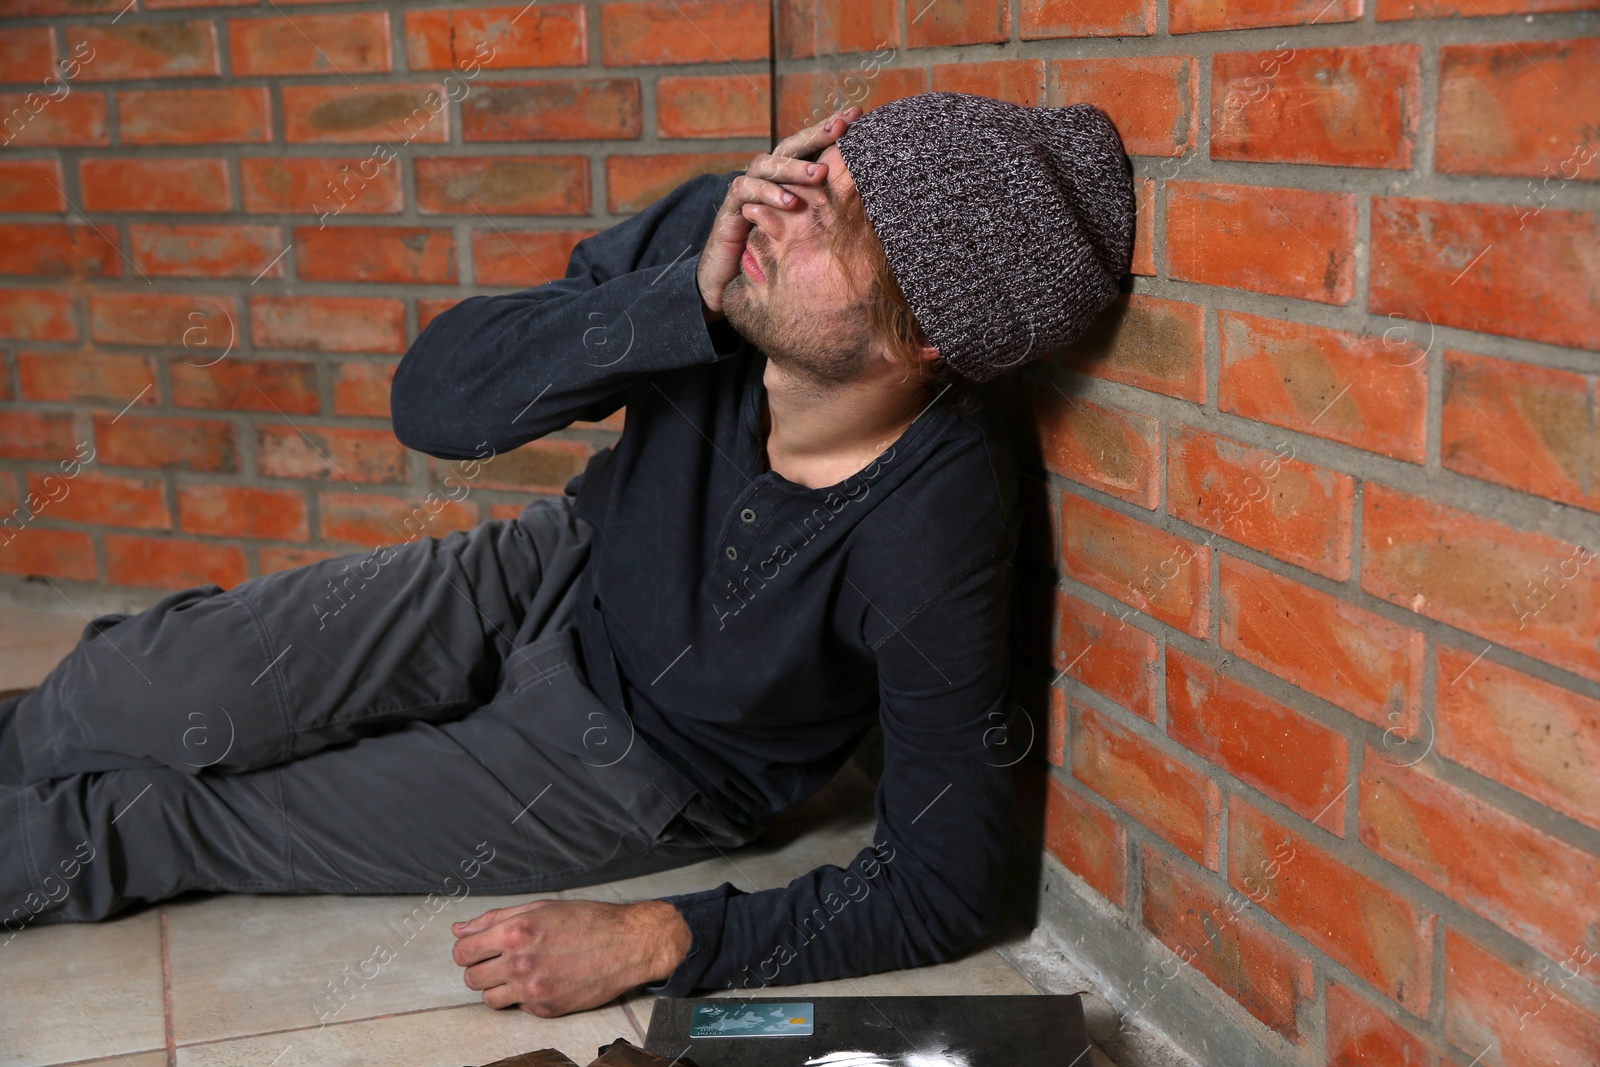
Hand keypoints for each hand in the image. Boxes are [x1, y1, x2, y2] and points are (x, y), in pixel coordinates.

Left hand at [450, 898, 690, 1016]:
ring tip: (517, 972)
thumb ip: (495, 919)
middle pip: (471, 978)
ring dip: (496, 986)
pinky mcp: (546, 1008)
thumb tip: (459, 929)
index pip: (463, 952)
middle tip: (499, 960)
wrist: (627, 944)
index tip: (478, 949)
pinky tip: (543, 979)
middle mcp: (520, 962)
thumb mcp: (540, 908)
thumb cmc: (586, 920)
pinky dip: (523, 995)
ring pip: (488, 998)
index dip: (466, 950)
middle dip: (479, 968)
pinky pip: (517, 1006)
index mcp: (515, 932)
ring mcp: (533, 989)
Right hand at [696, 105, 863, 321]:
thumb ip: (826, 212)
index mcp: (785, 179)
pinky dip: (767, 193)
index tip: (857, 114)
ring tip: (819, 174)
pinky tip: (789, 202)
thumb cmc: (772, 255)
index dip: (829, 128)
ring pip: (767, 164)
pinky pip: (746, 191)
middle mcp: (766, 178)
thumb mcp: (805, 230)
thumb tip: (870, 201)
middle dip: (815, 134)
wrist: (728, 281)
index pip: (808, 146)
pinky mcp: (731, 209)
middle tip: (840, 127)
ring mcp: (746, 190)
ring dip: (794, 167)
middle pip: (788, 145)